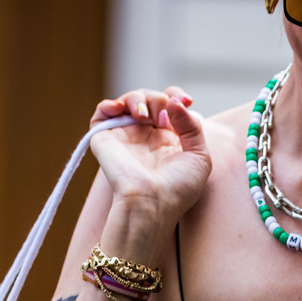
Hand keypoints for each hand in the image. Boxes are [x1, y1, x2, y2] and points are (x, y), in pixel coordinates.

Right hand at [89, 86, 211, 227]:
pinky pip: (102, 113)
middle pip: (151, 98)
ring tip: (143, 115)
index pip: (171, 106)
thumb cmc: (177, 189)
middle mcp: (148, 136)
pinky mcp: (106, 139)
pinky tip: (119, 108)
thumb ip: (192, 126)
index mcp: (170, 139)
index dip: (176, 97)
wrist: (151, 204)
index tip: (186, 101)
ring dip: (138, 99)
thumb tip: (173, 102)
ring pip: (129, 101)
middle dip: (159, 99)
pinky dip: (108, 105)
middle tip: (162, 118)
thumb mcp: (199, 157)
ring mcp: (127, 136)